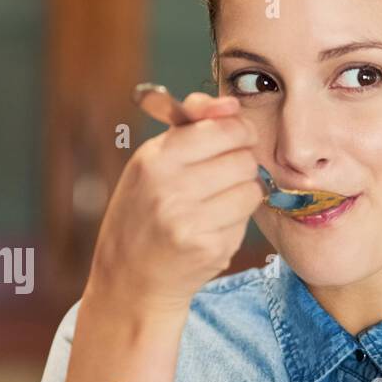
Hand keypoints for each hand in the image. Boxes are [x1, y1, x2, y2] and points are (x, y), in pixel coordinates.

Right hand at [86, 91, 262, 316]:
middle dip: (240, 165)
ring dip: (242, 195)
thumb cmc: (144, 212)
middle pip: (243, 160)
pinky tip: (211, 228)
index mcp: (154, 159)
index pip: (223, 129)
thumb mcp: (153, 161)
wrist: (131, 277)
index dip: (239, 131)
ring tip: (215, 204)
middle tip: (222, 177)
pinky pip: (246, 221)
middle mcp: (169, 190)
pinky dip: (236, 222)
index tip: (236, 139)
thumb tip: (230, 103)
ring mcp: (190, 222)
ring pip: (251, 190)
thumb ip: (191, 127)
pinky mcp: (210, 249)